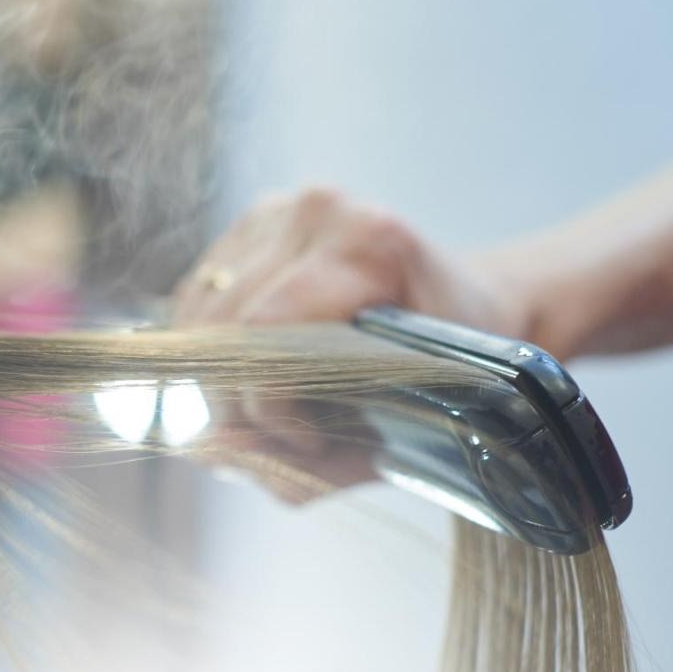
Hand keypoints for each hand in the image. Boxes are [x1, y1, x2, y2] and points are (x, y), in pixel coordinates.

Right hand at [172, 187, 517, 500]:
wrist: (474, 306)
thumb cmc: (453, 370)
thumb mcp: (403, 430)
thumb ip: (309, 462)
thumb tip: (210, 453)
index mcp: (369, 243)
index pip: (262, 333)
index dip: (265, 407)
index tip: (306, 443)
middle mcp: (317, 211)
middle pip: (222, 328)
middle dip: (236, 403)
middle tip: (283, 439)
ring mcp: (279, 209)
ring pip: (199, 316)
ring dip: (218, 380)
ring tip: (272, 408)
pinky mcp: (252, 222)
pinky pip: (198, 300)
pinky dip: (212, 351)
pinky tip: (255, 372)